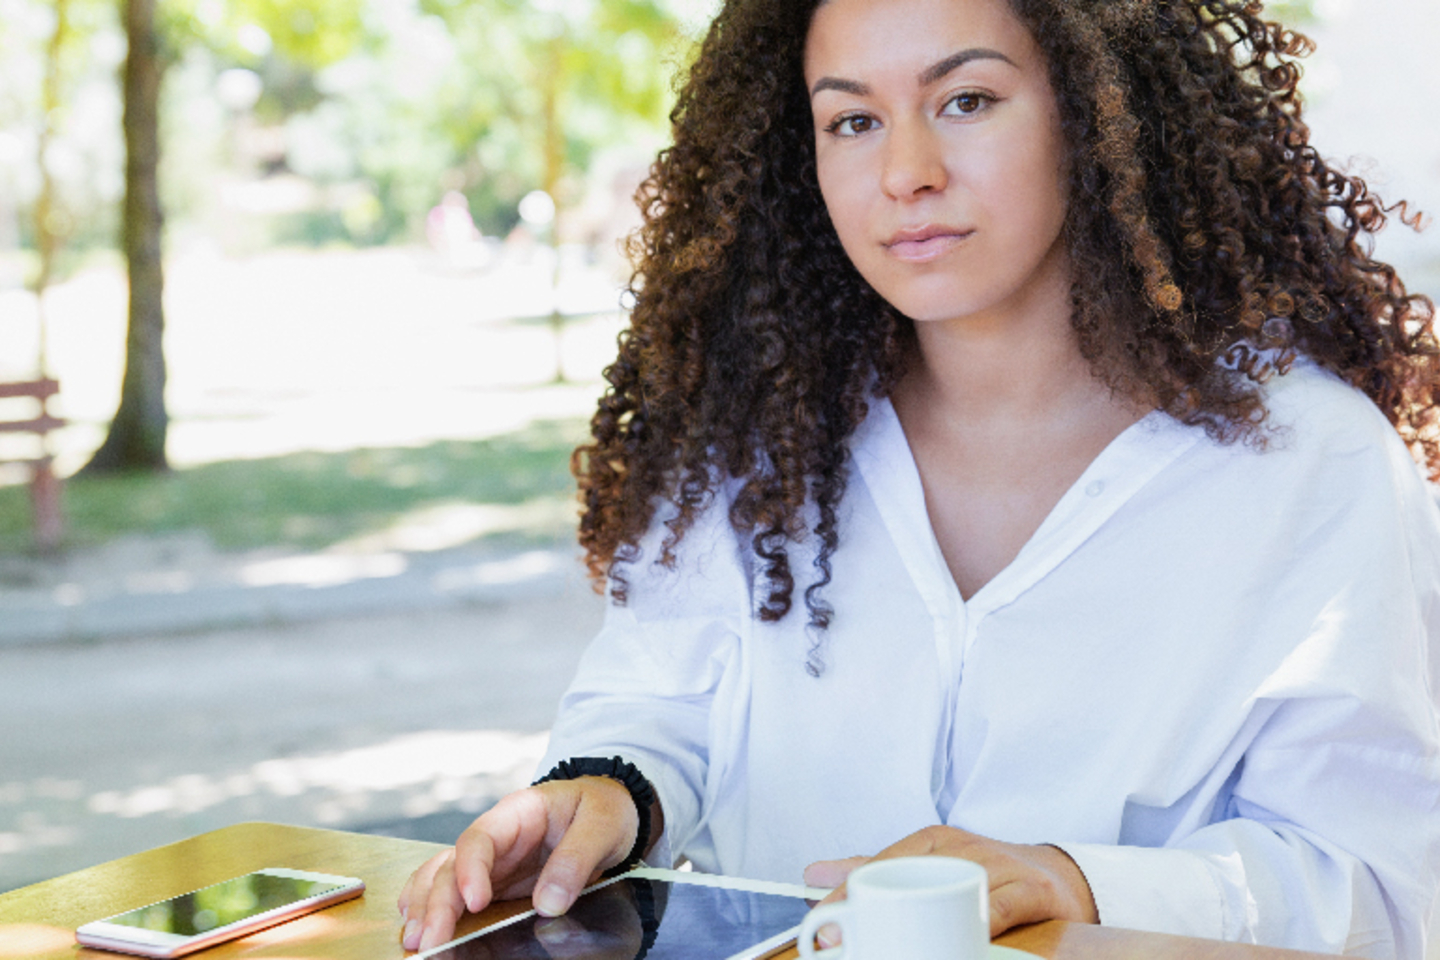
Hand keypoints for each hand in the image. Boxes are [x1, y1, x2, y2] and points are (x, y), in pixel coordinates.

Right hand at [396, 777, 641, 951]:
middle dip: (437, 902)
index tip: (474, 902)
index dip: (471, 870)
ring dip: (425, 907)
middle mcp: (497, 836)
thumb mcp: (603, 824)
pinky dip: (432, 907)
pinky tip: (421, 927)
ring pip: (443, 877)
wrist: (611, 809)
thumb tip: (548, 903)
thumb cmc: (603, 808)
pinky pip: (454, 891)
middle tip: (431, 939)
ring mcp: (494, 861)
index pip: (479, 838)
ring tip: (417, 940)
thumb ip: (576, 858)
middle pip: (452, 864)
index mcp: (518, 812)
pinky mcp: (496, 882)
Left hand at [802, 825, 1097, 939]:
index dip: (849, 889)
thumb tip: (814, 875)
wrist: (1062, 877)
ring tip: (888, 947)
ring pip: (953, 889)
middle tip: (837, 938)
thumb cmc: (988, 873)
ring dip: (921, 921)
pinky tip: (961, 940)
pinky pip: (1000, 907)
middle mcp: (964, 848)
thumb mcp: (930, 864)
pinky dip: (979, 923)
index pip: (883, 861)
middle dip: (872, 905)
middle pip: (910, 873)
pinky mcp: (1031, 889)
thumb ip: (875, 869)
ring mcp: (999, 867)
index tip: (819, 916)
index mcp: (935, 841)